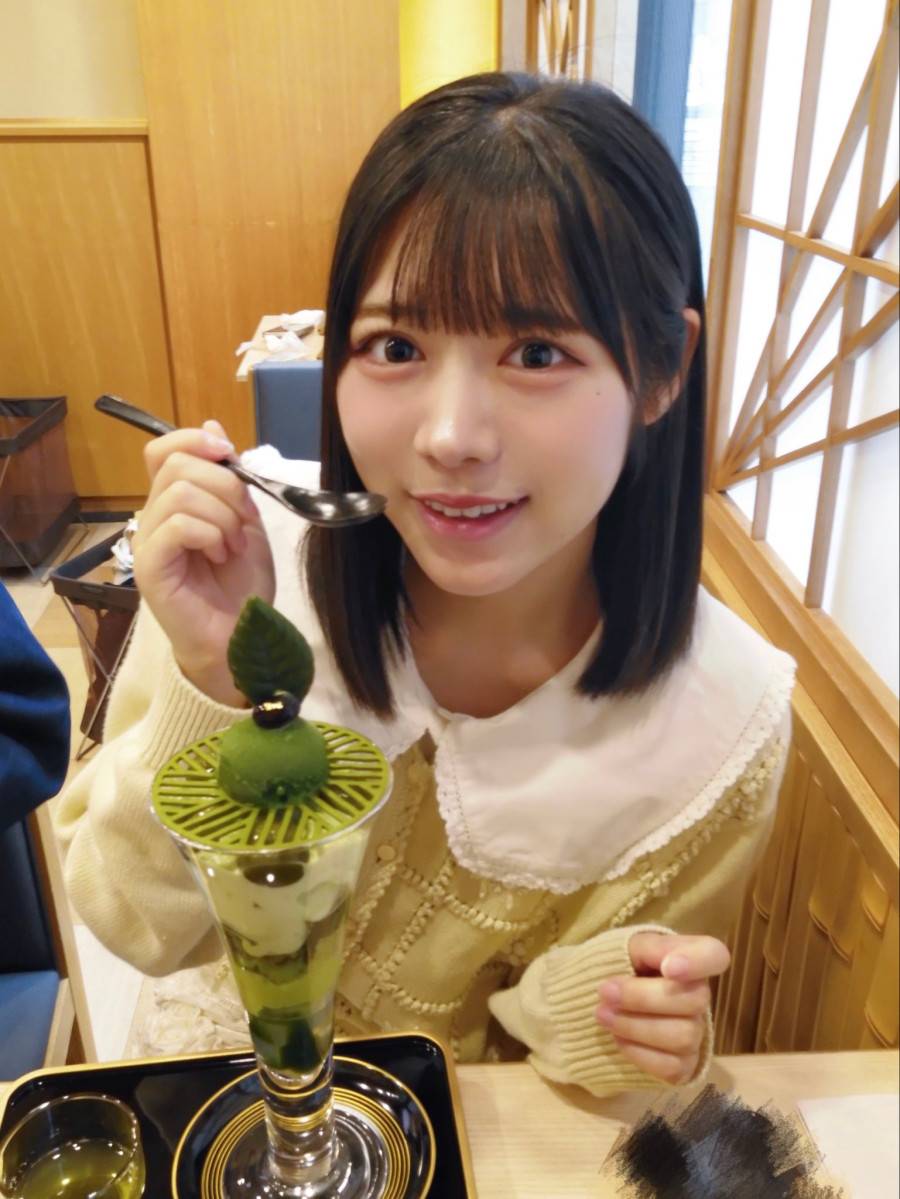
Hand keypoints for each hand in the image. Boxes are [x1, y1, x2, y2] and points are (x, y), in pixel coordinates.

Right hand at [132, 419, 275, 704]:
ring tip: (233, 547)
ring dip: (223, 516)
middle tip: (244, 522)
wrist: (243, 635)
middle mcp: (155, 517)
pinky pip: (177, 525)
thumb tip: (212, 427)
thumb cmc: (242, 585)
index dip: (194, 441)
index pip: (163, 450)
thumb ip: (230, 478)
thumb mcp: (247, 521)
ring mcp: (148, 542)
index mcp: (176, 503)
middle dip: (225, 485)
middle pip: (176, 464)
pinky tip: (221, 555)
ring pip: (181, 492)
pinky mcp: (149, 567)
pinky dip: (210, 534)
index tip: (230, 455)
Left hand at [595, 932, 729, 1084]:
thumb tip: (671, 964)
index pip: (714, 955)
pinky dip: (639, 1053)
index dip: (698, 962)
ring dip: (634, 1026)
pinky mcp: (684, 1066)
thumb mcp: (630, 948)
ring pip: (682, 1037)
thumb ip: (653, 948)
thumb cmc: (620, 967)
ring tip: (603, 1015)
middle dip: (641, 998)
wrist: (602, 1005)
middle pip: (693, 1001)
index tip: (668, 967)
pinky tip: (618, 1039)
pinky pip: (672, 1067)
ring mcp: (695, 1033)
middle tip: (604, 993)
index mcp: (689, 959)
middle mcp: (699, 996)